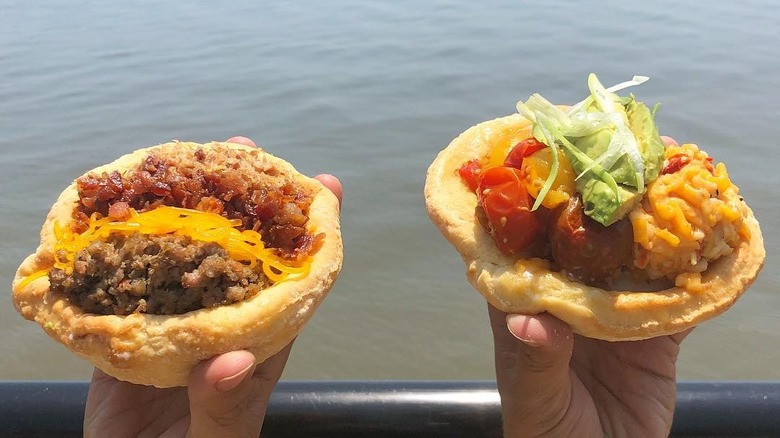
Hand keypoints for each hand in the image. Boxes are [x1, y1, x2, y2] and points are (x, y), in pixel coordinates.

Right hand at [83, 136, 342, 437]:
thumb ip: (227, 407)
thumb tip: (235, 360)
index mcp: (257, 348)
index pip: (293, 283)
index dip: (309, 235)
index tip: (323, 186)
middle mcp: (220, 327)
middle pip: (239, 255)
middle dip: (243, 201)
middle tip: (238, 150)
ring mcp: (174, 326)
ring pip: (184, 259)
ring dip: (185, 211)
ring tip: (180, 163)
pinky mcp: (127, 335)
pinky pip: (125, 286)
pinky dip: (122, 251)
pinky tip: (117, 216)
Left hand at [490, 136, 684, 437]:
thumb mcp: (535, 403)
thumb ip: (535, 362)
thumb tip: (530, 322)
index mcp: (526, 308)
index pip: (521, 247)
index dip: (530, 204)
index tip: (543, 160)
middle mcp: (569, 301)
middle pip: (583, 240)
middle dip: (602, 198)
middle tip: (624, 151)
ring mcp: (613, 315)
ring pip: (633, 260)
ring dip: (652, 223)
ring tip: (673, 176)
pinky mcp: (654, 338)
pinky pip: (677, 300)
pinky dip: (696, 273)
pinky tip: (713, 240)